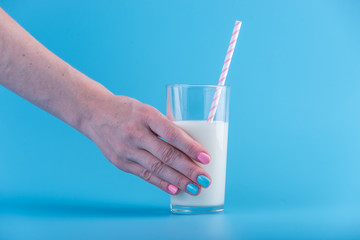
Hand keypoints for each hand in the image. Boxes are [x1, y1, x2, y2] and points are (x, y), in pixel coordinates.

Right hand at [83, 95, 211, 194]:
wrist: (94, 113)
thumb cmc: (127, 110)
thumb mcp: (147, 110)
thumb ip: (164, 126)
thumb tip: (188, 146)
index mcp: (146, 115)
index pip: (172, 134)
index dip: (191, 147)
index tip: (206, 158)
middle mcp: (135, 133)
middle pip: (167, 155)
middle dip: (189, 170)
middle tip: (205, 179)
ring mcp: (126, 150)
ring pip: (157, 168)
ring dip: (178, 181)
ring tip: (194, 188)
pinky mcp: (120, 162)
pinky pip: (144, 175)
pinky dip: (160, 183)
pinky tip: (174, 189)